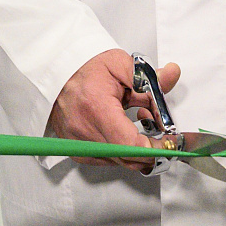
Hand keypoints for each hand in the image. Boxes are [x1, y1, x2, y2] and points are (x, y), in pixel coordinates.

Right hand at [46, 49, 180, 170]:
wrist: (54, 74)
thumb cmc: (83, 68)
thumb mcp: (118, 63)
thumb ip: (148, 76)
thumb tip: (171, 75)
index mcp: (96, 109)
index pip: (131, 146)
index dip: (157, 148)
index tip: (170, 139)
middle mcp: (84, 131)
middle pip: (130, 158)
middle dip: (152, 148)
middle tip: (162, 131)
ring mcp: (78, 144)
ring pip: (121, 162)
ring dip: (137, 148)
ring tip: (139, 120)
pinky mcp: (77, 150)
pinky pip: (108, 160)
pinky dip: (122, 149)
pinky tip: (123, 128)